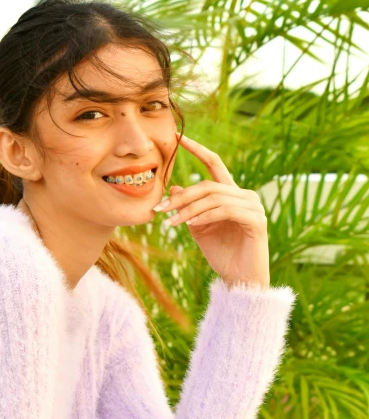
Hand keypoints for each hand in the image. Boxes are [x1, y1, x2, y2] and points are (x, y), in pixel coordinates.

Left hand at [153, 132, 269, 289]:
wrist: (241, 281)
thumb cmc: (222, 255)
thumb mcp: (198, 228)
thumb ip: (188, 208)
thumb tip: (175, 186)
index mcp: (231, 194)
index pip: (214, 164)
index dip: (197, 149)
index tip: (178, 137)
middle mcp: (245, 195)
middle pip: (208, 184)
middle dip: (181, 196)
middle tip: (160, 209)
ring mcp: (253, 207)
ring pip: (214, 197)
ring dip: (188, 209)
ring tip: (171, 222)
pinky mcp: (257, 220)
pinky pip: (225, 210)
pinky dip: (205, 216)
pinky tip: (190, 225)